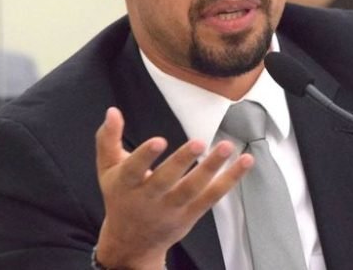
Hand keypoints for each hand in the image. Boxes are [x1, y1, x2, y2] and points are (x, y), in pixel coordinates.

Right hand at [94, 107, 252, 269]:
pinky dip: (231, 179)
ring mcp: (172, 208)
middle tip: (198, 142)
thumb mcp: (107, 170)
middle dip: (182, 162)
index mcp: (125, 185)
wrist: (132, 242)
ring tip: (226, 147)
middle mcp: (149, 199)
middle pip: (166, 181)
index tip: (159, 140)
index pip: (134, 170)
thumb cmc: (121, 196)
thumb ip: (107, 139)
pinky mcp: (192, 214)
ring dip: (211, 168)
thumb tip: (113, 111)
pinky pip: (213, 196)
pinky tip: (245, 161)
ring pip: (193, 189)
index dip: (145, 156)